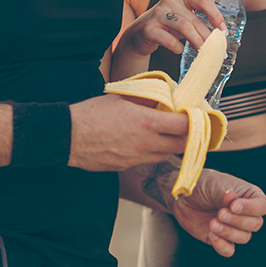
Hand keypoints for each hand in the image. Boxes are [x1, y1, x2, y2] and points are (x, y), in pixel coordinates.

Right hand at [68, 95, 189, 170]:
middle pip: (180, 146)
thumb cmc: (91, 113)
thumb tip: (164, 99)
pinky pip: (146, 161)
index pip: (184, 126)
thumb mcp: (122, 98)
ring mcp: (136, 159)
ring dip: (169, 146)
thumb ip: (146, 100)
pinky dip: (151, 152)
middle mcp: (145, 144)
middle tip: (188, 128)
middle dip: (188, 137)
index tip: (198, 117)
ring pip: (165, 155)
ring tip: (165, 134)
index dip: (195, 122)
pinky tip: (143, 142)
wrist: (68, 136)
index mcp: (146, 123)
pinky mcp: (126, 167)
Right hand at [116, 0, 224, 58]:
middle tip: (215, 48)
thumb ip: (197, 21)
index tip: (223, 30)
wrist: (139, 33)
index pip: (203, 1)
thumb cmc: (166, 26)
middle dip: (207, 35)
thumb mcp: (182, 18)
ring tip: (202, 50)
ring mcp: (158, 13)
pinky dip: (176, 46)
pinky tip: (179, 50)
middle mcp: (169, 1)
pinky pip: (168, 39)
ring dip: (196, 40)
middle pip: (194, 18)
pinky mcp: (149, 28)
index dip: (216, 15)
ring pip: (184, 27)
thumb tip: (219, 36)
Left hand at [169, 168, 265, 256]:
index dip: (250, 208)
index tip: (233, 206)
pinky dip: (222, 245)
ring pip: (244, 238)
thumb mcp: (213, 184)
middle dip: (237, 221)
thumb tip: (232, 198)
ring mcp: (233, 227)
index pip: (262, 206)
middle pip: (255, 224)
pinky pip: (229, 250)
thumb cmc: (201, 184)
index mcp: (248, 195)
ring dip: (228, 232)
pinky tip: (211, 234)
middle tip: (220, 214)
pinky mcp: (221, 239)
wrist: (182, 196)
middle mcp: (244, 213)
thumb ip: (223, 193)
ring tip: (212, 223)